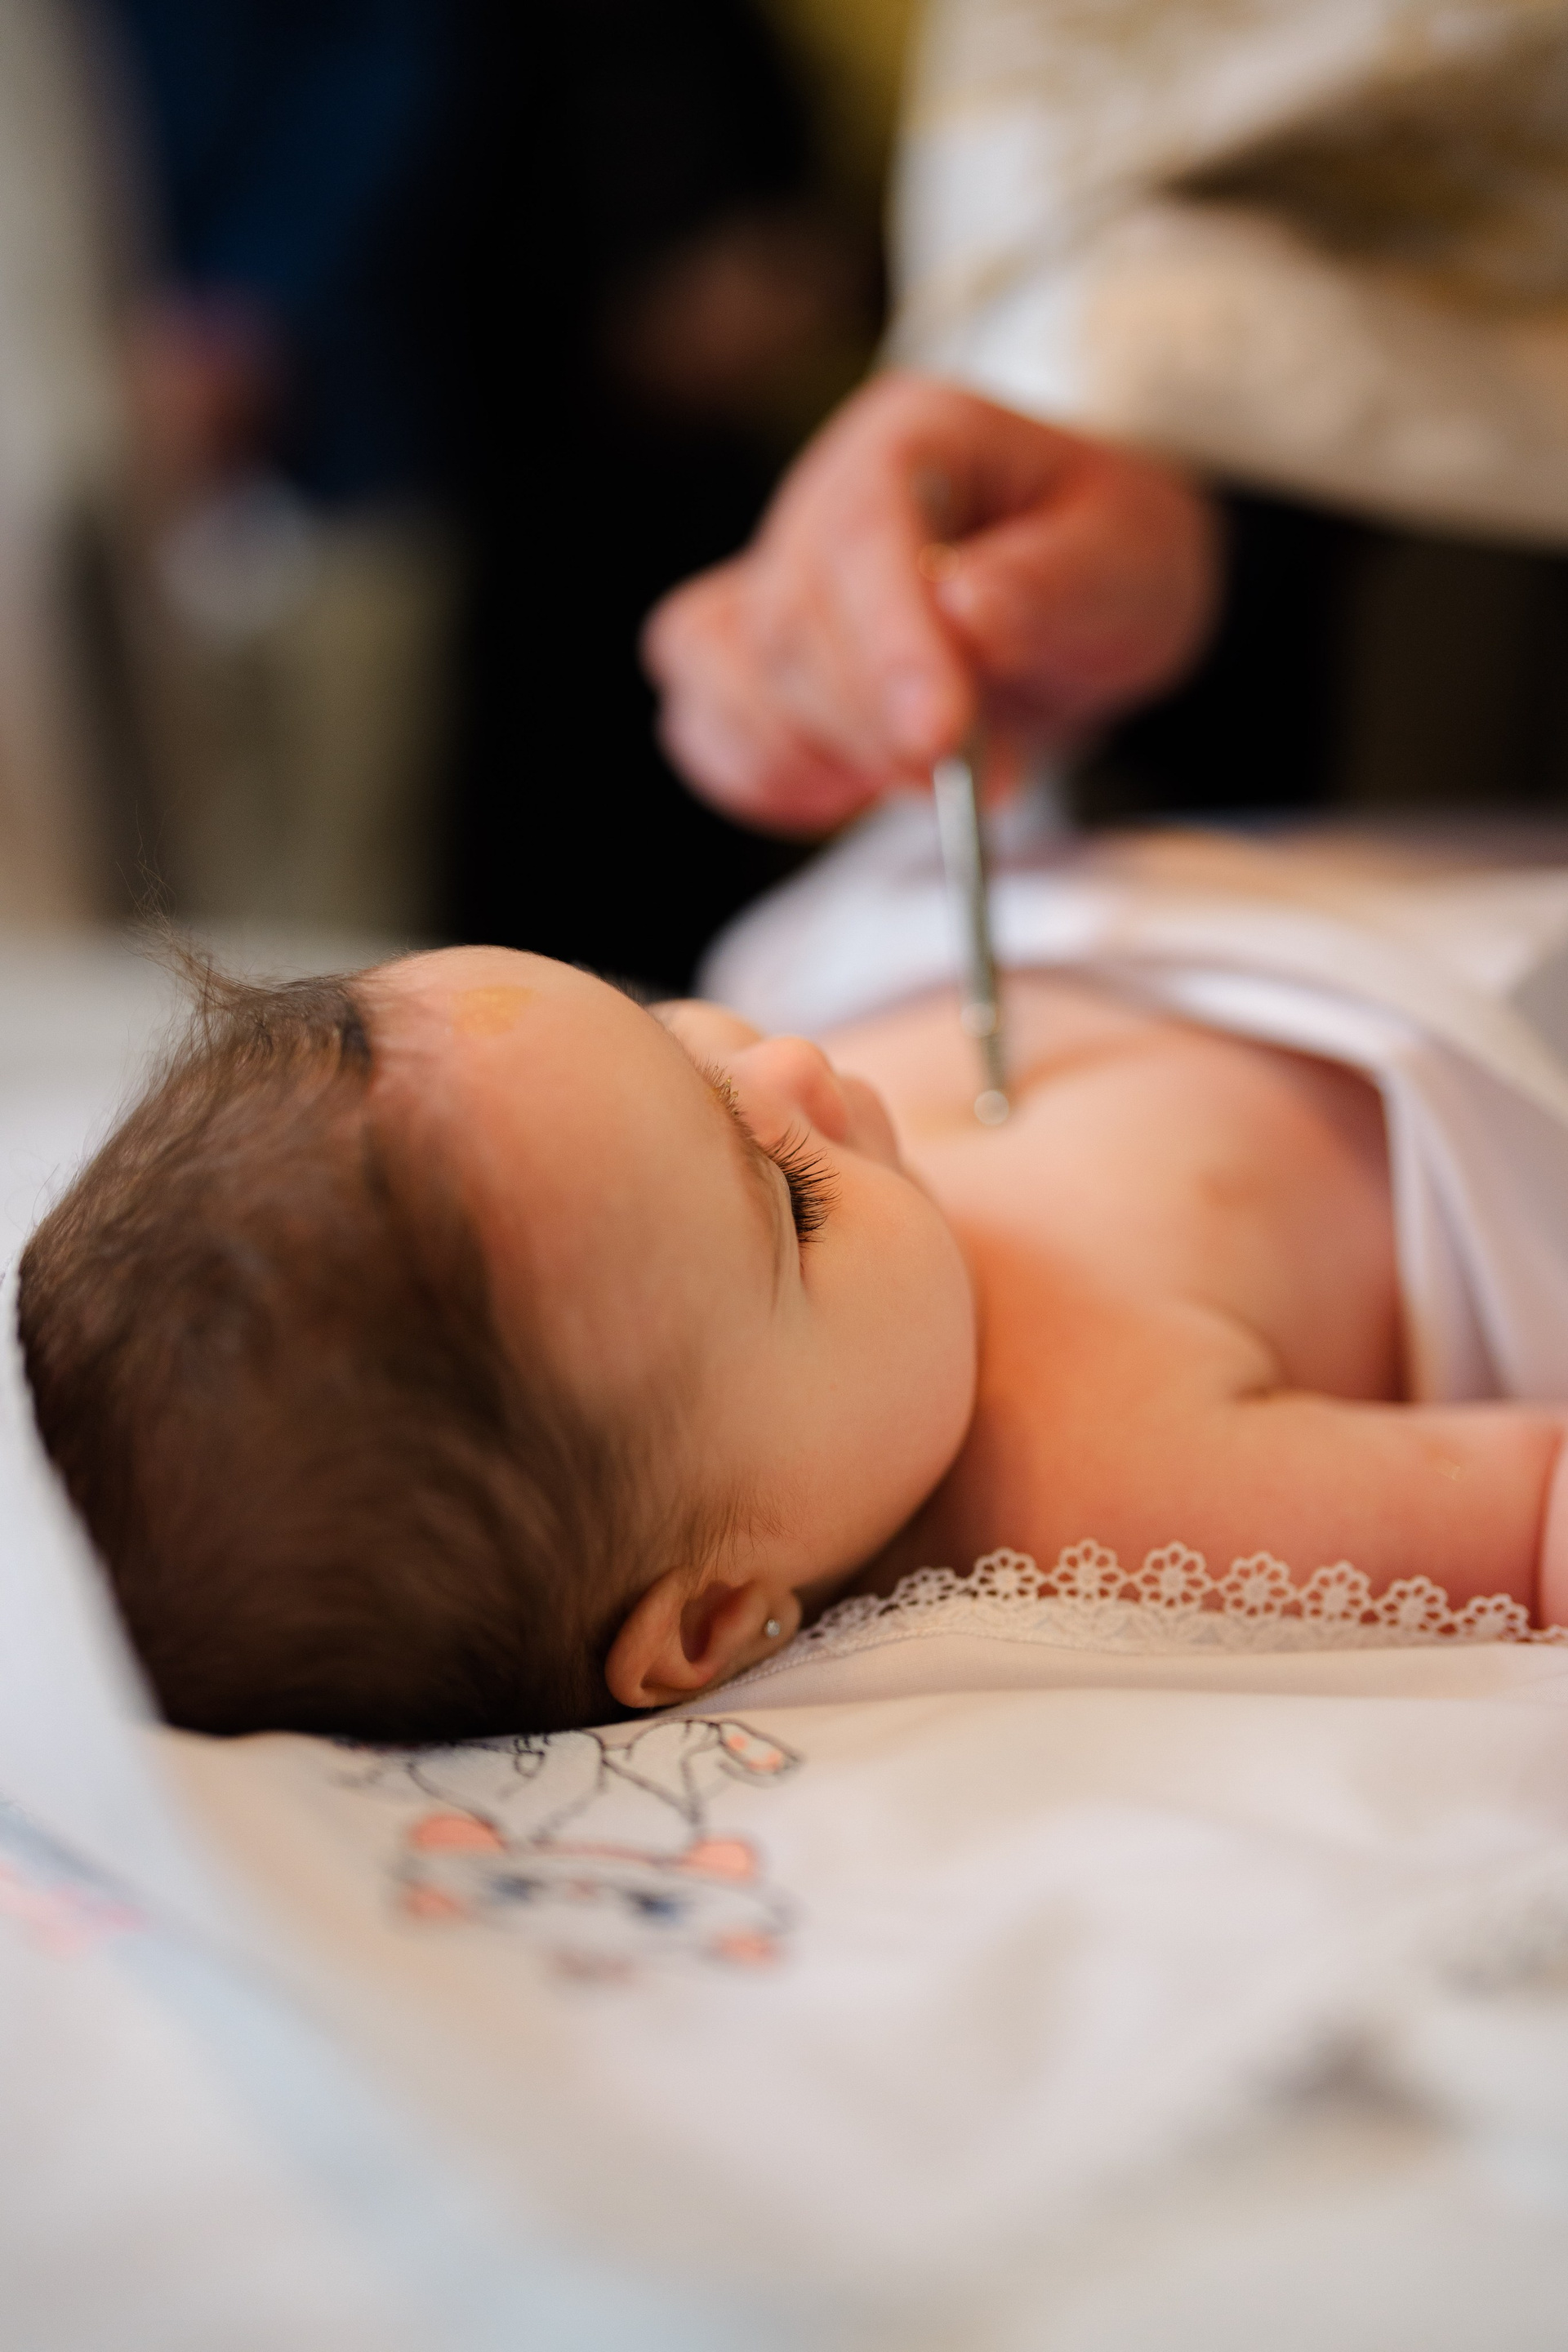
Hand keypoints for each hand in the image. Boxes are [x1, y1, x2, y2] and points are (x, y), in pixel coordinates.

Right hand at [642, 371, 1220, 834]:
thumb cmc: (1103, 562)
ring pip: (720, 676)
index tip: (940, 739)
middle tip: (979, 785)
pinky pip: (706, 730)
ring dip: (818, 759)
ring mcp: (765, 580)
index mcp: (912, 439)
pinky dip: (768, 780)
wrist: (1072, 595)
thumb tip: (967, 611)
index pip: (860, 534)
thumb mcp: (1130, 559)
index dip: (889, 647)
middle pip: (787, 626)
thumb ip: (1058, 583)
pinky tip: (853, 788)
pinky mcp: (740, 661)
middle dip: (874, 730)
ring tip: (926, 781)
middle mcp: (816, 500)